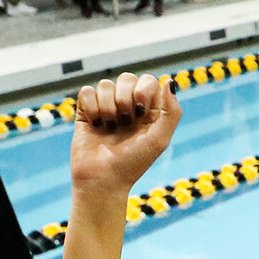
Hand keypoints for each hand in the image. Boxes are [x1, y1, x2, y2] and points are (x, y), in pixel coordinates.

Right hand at [69, 72, 181, 195]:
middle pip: (127, 78)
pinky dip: (91, 108)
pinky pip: (86, 91)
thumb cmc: (133, 164)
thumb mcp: (159, 140)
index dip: (143, 90)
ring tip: (110, 128)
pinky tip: (95, 125)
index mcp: (149, 111)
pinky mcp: (86, 111)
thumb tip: (170, 81)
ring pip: (105, 84)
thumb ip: (172, 112)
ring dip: (108, 107)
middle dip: (125, 98)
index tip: (140, 109)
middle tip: (125, 121)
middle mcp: (129, 107)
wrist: (102, 180)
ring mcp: (107, 108)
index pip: (148, 81)